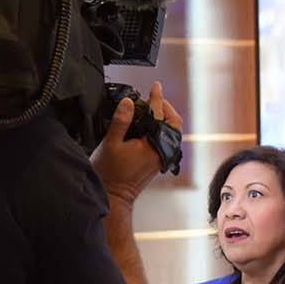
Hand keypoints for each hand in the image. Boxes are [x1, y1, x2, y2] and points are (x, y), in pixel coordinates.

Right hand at [91, 81, 182, 206]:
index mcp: (153, 145)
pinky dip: (160, 129)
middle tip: (155, 99)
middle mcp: (162, 151)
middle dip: (166, 108)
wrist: (113, 198)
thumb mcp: (111, 143)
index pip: (158, 114)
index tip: (156, 86)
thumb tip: (129, 102)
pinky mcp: (157, 162)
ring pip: (171, 133)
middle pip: (174, 124)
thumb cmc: (110, 174)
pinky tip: (148, 126)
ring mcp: (161, 158)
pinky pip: (165, 141)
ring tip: (151, 110)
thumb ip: (121, 121)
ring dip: (164, 119)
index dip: (156, 97)